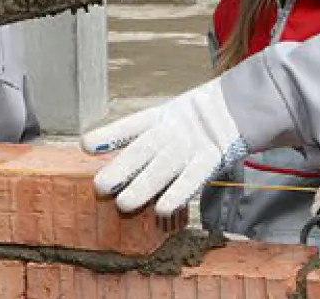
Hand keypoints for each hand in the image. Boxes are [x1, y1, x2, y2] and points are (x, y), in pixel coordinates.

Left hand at [81, 78, 248, 215]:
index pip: (130, 125)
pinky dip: (177, 194)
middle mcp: (171, 131)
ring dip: (143, 187)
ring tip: (124, 204)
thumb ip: (144, 138)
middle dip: (121, 169)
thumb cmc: (192, 123)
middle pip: (143, 150)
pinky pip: (192, 179)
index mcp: (159, 117)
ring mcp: (191, 145)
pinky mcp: (210, 159)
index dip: (108, 135)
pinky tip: (163, 209)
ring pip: (163, 168)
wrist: (234, 110)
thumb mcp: (167, 118)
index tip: (86, 144)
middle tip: (100, 187)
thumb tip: (108, 159)